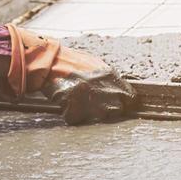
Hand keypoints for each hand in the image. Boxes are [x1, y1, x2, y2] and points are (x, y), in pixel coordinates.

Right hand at [3, 25, 136, 124]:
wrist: (48, 62)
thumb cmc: (70, 60)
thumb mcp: (95, 64)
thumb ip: (109, 77)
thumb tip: (117, 86)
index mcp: (113, 78)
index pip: (131, 99)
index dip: (124, 102)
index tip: (118, 103)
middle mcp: (107, 92)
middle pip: (117, 110)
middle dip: (108, 109)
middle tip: (93, 102)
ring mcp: (93, 104)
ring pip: (100, 117)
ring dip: (90, 113)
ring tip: (78, 102)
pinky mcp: (77, 112)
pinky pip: (78, 119)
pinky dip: (72, 114)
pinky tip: (66, 104)